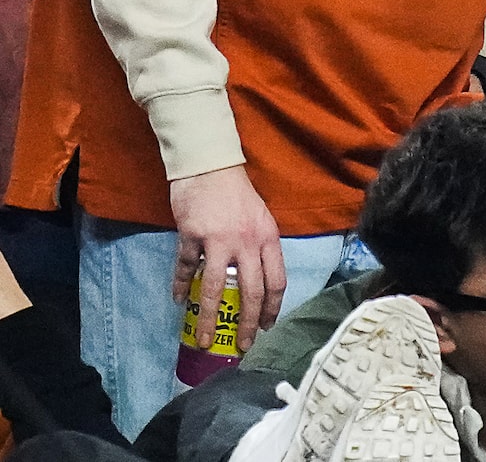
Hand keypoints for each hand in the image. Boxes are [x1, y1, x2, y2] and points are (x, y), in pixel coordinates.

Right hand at [169, 165, 284, 350]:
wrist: (211, 167)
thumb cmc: (237, 195)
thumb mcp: (260, 219)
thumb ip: (260, 247)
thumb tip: (257, 280)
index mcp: (269, 239)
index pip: (278, 281)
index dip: (274, 308)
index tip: (268, 327)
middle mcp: (249, 242)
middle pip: (252, 292)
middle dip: (248, 323)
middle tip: (243, 345)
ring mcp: (220, 240)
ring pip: (216, 289)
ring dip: (210, 319)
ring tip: (206, 340)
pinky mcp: (193, 236)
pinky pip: (187, 269)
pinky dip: (182, 288)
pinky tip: (179, 301)